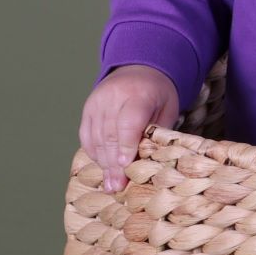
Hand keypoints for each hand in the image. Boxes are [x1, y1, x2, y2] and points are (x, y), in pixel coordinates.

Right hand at [79, 64, 179, 192]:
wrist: (139, 68)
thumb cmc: (158, 93)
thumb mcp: (168, 107)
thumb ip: (158, 131)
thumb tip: (147, 161)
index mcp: (138, 93)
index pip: (129, 122)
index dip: (127, 145)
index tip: (125, 165)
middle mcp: (113, 96)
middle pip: (110, 134)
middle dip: (114, 163)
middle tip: (118, 186)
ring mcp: (97, 101)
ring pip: (97, 137)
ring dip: (103, 163)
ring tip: (111, 184)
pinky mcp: (88, 108)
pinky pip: (87, 135)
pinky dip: (94, 152)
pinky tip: (103, 167)